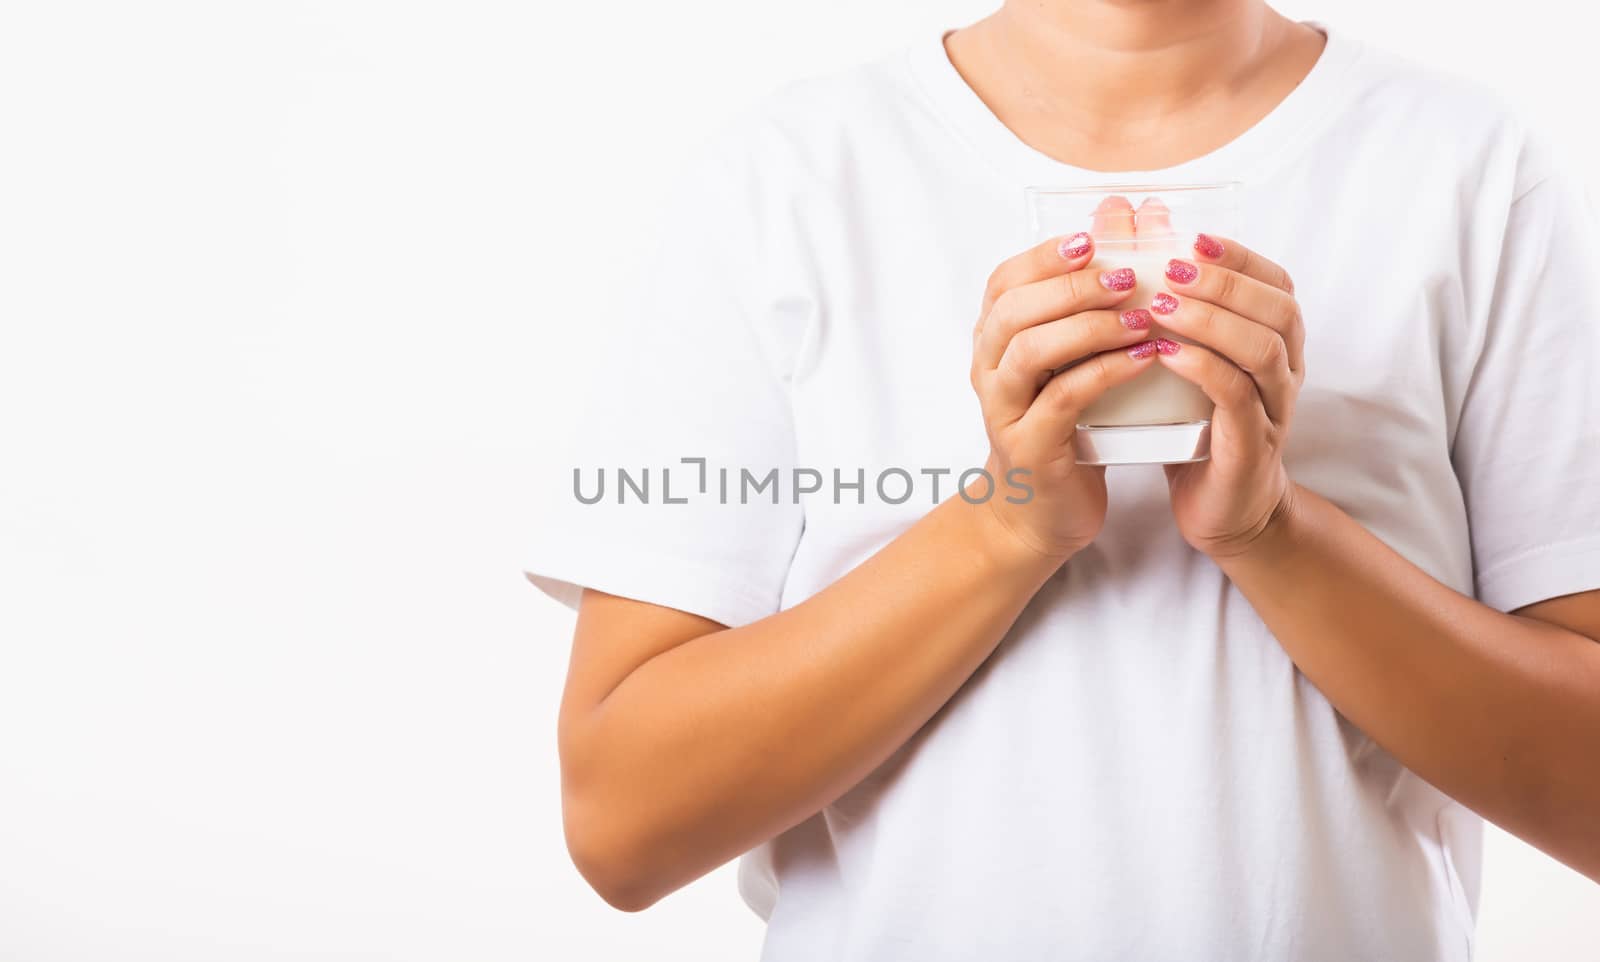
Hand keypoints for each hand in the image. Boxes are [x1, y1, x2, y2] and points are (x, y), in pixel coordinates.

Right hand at [969, 228, 1157, 560]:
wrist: (1041, 512)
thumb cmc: (1062, 425)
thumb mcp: (1069, 359)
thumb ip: (1087, 299)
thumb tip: (1120, 217)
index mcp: (993, 341)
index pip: (1004, 281)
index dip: (1045, 255)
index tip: (1094, 238)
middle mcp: (987, 370)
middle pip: (1014, 310)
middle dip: (1073, 285)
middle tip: (1128, 274)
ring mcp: (1003, 410)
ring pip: (1031, 351)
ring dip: (1089, 325)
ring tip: (1142, 314)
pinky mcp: (1030, 448)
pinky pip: (1063, 399)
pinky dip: (1105, 372)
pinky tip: (1145, 357)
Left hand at [1149, 235, 1303, 557]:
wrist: (1219, 510)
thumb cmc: (1197, 426)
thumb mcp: (1187, 362)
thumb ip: (1173, 308)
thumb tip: (1139, 235)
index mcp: (1277, 344)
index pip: (1276, 283)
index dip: (1240, 257)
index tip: (1193, 238)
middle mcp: (1286, 372)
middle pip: (1277, 310)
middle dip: (1225, 282)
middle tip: (1171, 267)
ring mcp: (1274, 409)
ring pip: (1263, 351)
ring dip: (1212, 321)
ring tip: (1162, 305)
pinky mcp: (1252, 446)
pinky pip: (1238, 398)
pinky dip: (1204, 369)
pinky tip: (1165, 355)